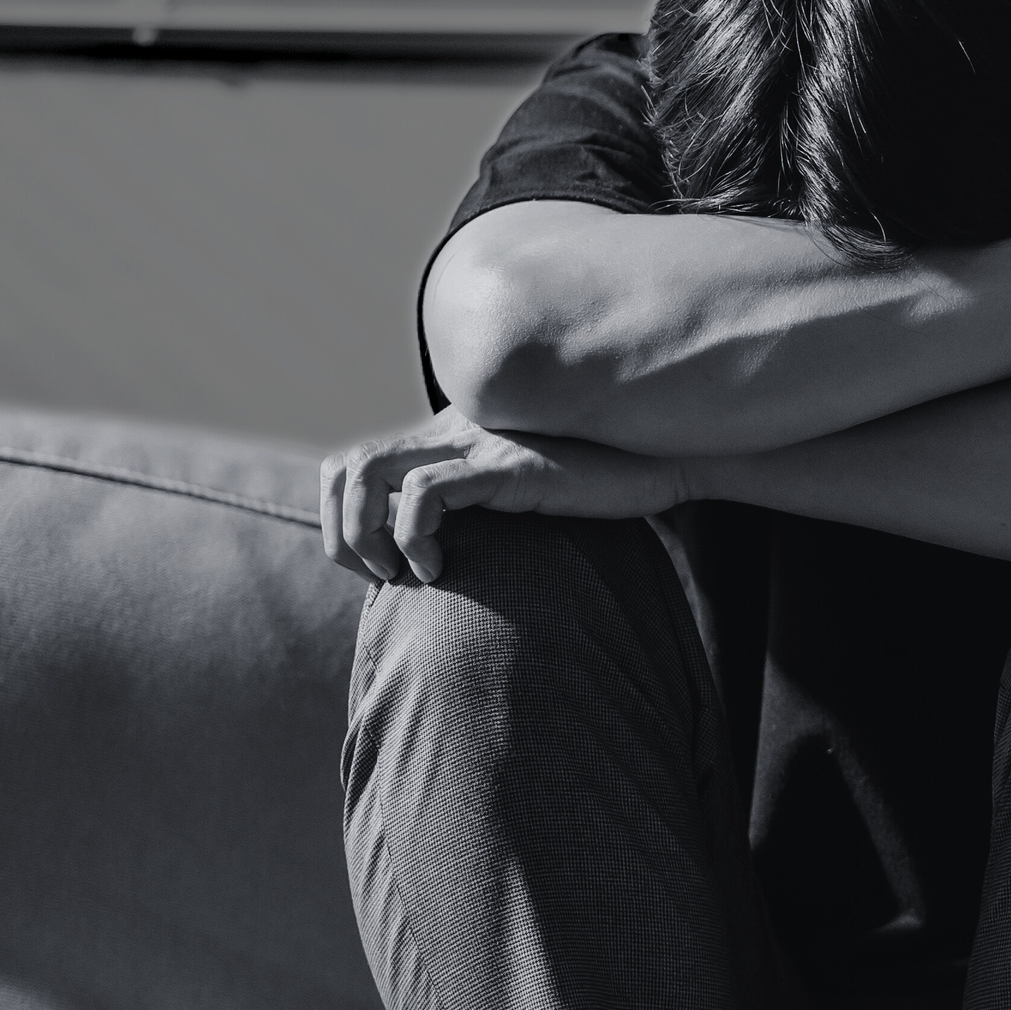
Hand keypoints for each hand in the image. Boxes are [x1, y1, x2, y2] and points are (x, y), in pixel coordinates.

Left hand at [320, 405, 690, 586]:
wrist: (668, 463)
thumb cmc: (607, 492)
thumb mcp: (528, 501)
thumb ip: (485, 512)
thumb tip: (448, 563)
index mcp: (452, 438)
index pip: (354, 463)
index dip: (345, 519)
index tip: (379, 570)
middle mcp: (453, 432)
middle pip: (347, 467)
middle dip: (342, 533)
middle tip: (379, 577)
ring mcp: (476, 445)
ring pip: (368, 472)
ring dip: (366, 535)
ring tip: (404, 574)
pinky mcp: (505, 466)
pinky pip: (425, 493)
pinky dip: (413, 538)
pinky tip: (441, 571)